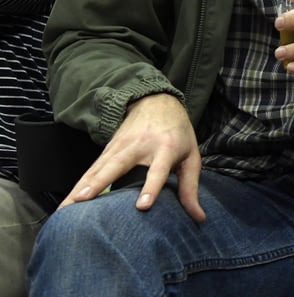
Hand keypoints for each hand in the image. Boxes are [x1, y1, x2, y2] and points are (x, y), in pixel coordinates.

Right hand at [60, 93, 205, 222]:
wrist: (158, 102)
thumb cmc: (178, 134)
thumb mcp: (191, 157)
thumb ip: (191, 188)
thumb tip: (199, 218)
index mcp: (166, 148)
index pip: (158, 170)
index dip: (151, 187)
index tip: (142, 206)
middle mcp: (140, 146)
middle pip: (117, 165)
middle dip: (99, 183)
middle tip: (83, 201)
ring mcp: (120, 146)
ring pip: (98, 168)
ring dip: (81, 187)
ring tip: (66, 208)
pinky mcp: (108, 149)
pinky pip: (91, 169)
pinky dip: (78, 184)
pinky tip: (67, 202)